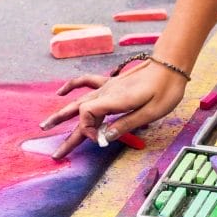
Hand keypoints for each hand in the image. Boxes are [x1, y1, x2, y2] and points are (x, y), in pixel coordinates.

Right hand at [39, 60, 187, 159]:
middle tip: (55, 152)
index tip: (99, 140)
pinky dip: (71, 87)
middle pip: (77, 114)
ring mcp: (105, 87)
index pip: (86, 115)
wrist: (170, 65)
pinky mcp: (109, 84)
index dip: (88, 131)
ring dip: (61, 114)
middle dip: (66, 135)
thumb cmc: (165, 89)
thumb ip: (125, 124)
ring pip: (77, 101)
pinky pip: (85, 82)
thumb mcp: (151, 112)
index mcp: (113, 100)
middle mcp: (104, 94)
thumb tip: (104, 138)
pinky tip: (61, 92)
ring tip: (45, 125)